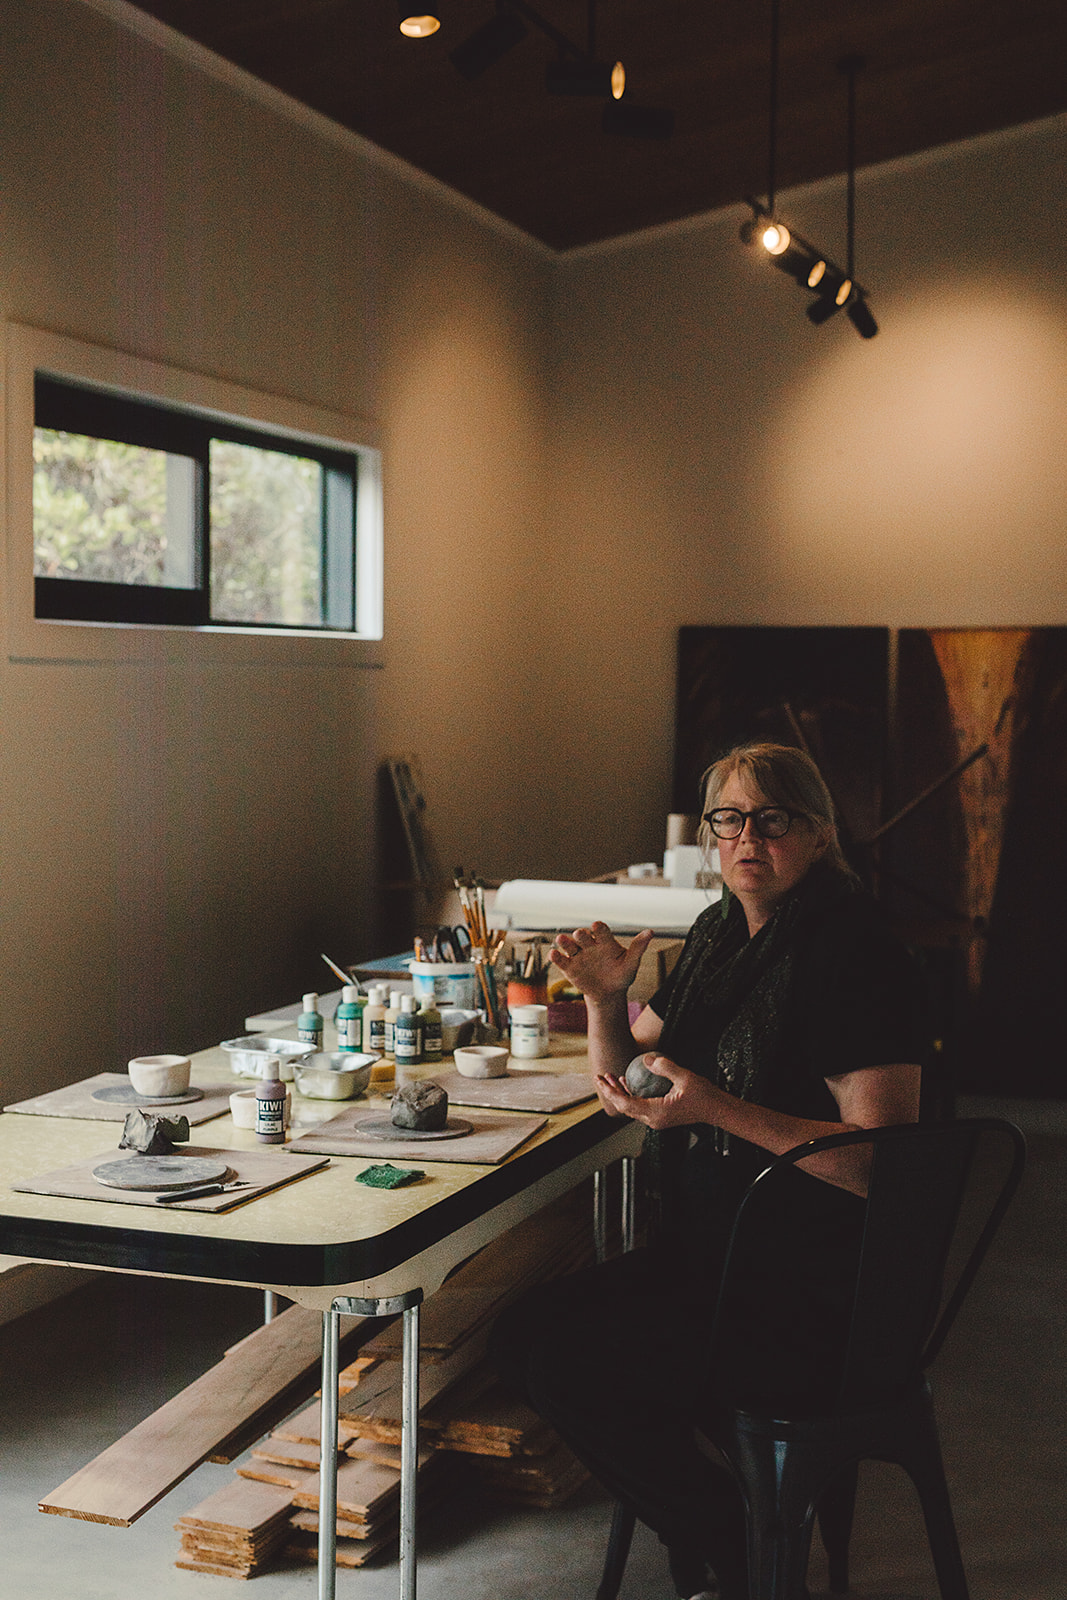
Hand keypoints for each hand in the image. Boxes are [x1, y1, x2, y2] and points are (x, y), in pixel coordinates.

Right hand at [550, 922, 653, 1002]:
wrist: (608, 994)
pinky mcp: (569, 967)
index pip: (601, 931)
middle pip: (582, 936)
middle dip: (580, 934)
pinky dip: (556, 957)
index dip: (598, 928)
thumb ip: (638, 948)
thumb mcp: (631, 963)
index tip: (597, 926)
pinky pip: (561, 960)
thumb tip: (650, 932)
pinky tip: (554, 954)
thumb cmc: (621, 975)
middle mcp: (590, 945)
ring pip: (569, 945)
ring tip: (561, 940)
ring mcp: (578, 956)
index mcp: (605, 942)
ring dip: (564, 941)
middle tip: (580, 935)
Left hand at [595, 1055, 718, 1129]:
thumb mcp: (684, 1077)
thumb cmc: (704, 1095)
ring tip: (610, 1077)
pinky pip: (640, 1106)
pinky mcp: (661, 1116)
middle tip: (600, 1076)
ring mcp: (657, 1120)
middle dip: (610, 1091)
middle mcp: (653, 1120)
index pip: (625, 1104)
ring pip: (631, 1107)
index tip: (601, 1079)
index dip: (610, 1092)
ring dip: (620, 1093)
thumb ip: (665, 1067)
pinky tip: (628, 1082)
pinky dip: (631, 1095)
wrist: (717, 1110)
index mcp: (656, 1113)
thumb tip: (647, 1059)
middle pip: (624, 1107)